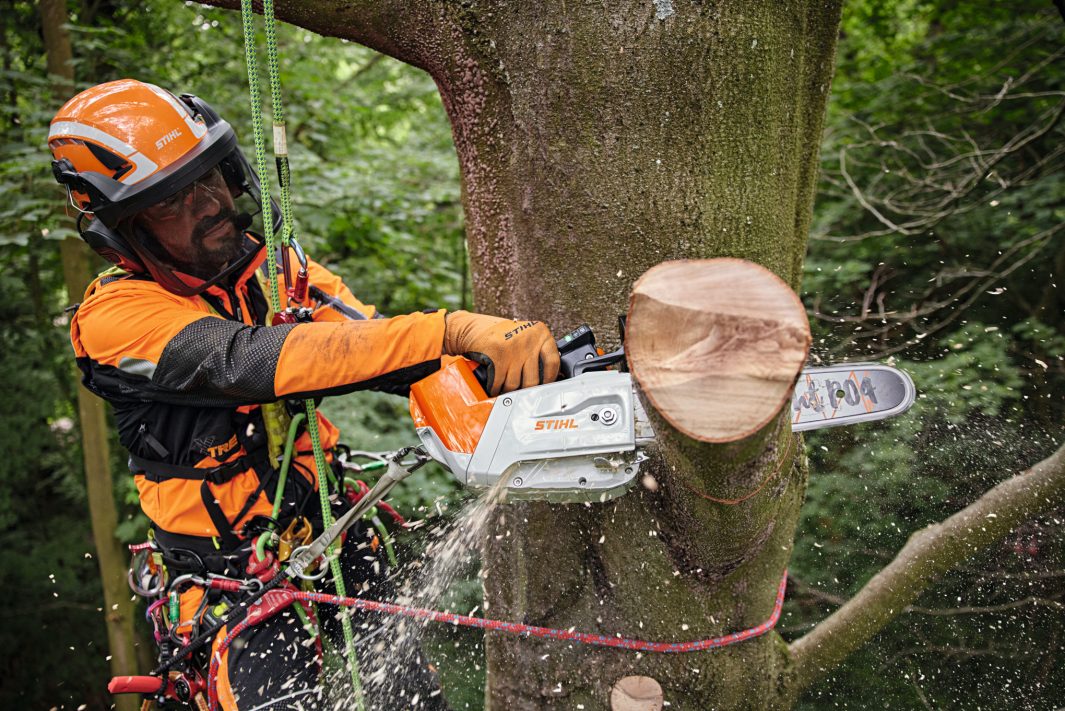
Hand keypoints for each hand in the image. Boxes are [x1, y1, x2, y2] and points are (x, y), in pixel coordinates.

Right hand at [443, 310, 560, 395]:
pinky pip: (500, 384)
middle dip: (524, 390)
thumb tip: (548, 378)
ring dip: (508, 391)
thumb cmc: (500, 335)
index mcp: (540, 333)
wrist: (471, 328)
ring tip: (506, 389)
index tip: (545, 385)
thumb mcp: (524, 336)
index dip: (550, 378)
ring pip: (515, 384)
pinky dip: (496, 390)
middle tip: (521, 392)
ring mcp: (513, 349)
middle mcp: (529, 340)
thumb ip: (537, 351)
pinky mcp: (498, 357)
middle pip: (533, 380)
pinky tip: (495, 388)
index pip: (553, 361)